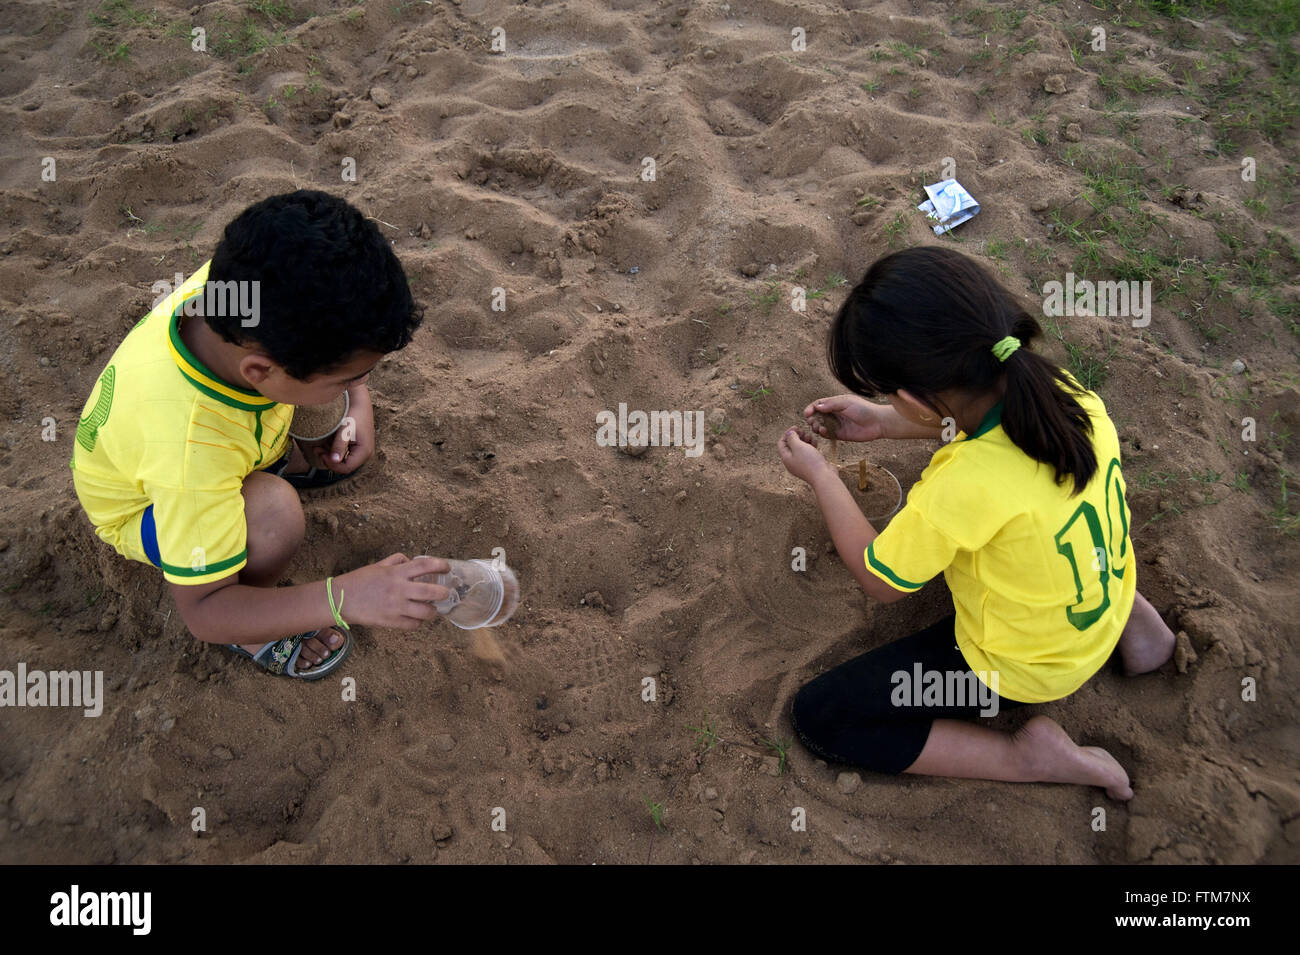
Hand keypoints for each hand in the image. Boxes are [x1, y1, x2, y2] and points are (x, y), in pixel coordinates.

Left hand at [311, 383, 373, 472]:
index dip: (332, 464)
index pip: (346, 468)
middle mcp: (366, 454)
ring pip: (344, 460)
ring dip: (330, 456)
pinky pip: (345, 454)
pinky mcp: (358, 446)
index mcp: (365, 452)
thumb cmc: (353, 414)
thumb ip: (339, 446)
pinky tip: (325, 444)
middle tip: (317, 449)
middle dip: (330, 460)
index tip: (320, 453)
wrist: (359, 401)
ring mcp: (363, 450)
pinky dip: (334, 451)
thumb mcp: (344, 430)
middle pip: (345, 466)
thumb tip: (335, 461)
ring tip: (319, 446)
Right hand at [332, 554, 451, 629]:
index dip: (440, 565)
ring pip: (426, 612)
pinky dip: (418, 622)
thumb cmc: (360, 581)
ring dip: (432, 611)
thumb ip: (397, 561)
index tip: (447, 567)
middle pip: (432, 592)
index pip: (425, 566)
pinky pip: (413, 625)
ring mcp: (396, 607)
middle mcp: (399, 589)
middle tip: (445, 593)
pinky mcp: (391, 622)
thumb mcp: (379, 565)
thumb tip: (412, 561)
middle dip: (444, 593)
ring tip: (431, 608)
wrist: (340, 599)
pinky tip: (416, 618)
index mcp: (396, 573)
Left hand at [778, 426, 834, 485]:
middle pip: (791, 445)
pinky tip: (815, 442)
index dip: (787, 433)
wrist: (823, 476)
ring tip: (810, 437)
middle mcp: (792, 461)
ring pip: (801, 448)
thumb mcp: (798, 446)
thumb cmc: (809, 462)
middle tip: (804, 431)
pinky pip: (808, 452)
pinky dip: (811, 446)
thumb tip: (789, 433)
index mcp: (786, 458)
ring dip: (805, 440)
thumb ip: (792, 438)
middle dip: (797, 436)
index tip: (796, 427)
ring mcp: (802, 463)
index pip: (782, 443)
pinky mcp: (811, 464)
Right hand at [803, 394, 890, 442]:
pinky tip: (824, 432)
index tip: (807, 413)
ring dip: (816, 426)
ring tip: (818, 427)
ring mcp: (836, 424)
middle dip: (812, 419)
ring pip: (820, 425)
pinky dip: (823, 433)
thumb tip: (817, 407)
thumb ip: (831, 404)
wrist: (877, 423)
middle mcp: (834, 414)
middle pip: (817, 416)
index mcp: (835, 404)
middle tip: (811, 422)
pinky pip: (827, 434)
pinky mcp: (840, 434)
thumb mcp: (846, 402)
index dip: (811, 408)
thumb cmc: (864, 409)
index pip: (819, 405)